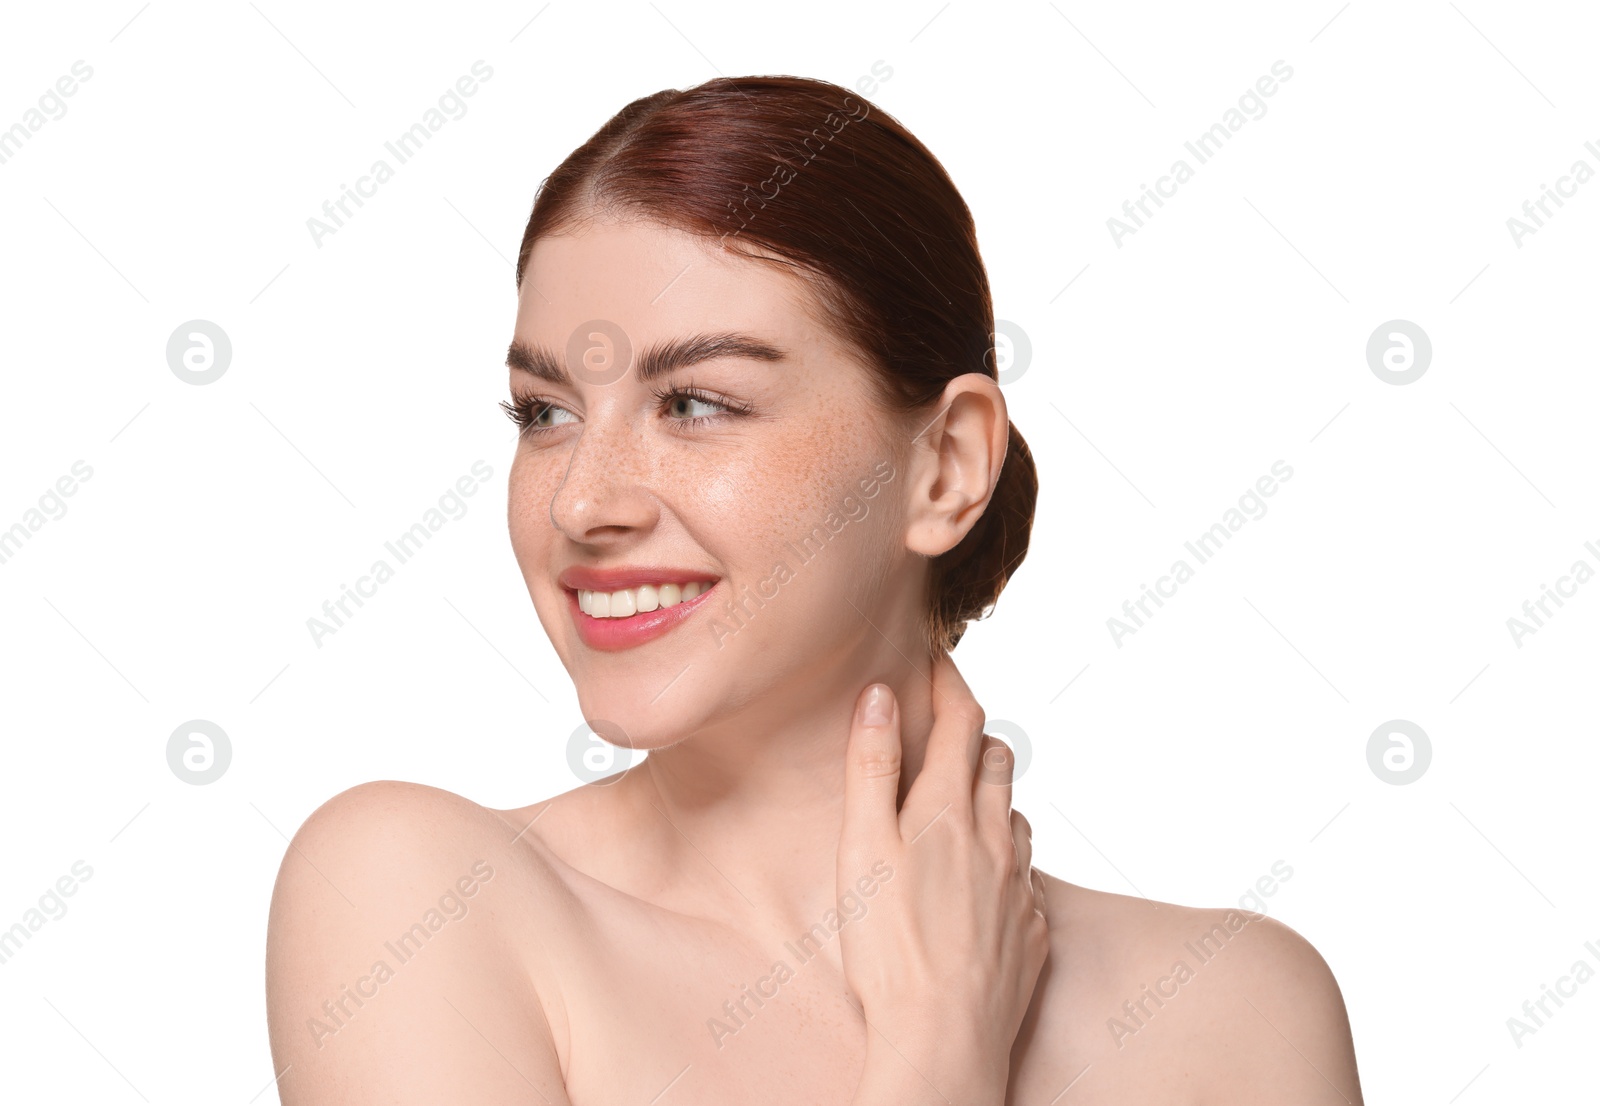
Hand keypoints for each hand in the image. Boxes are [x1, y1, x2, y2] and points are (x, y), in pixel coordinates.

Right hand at [837, 651, 1048, 1102]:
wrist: (942, 1041)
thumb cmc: (888, 948)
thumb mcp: (860, 847)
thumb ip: (871, 766)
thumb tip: (880, 694)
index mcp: (948, 810)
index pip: (961, 722)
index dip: (951, 682)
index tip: (938, 658)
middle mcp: (995, 837)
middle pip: (998, 761)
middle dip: (974, 735)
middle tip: (948, 729)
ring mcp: (1019, 884)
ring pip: (1017, 815)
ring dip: (994, 796)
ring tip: (965, 803)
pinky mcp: (1032, 930)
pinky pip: (1027, 874)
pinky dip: (1008, 857)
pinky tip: (986, 879)